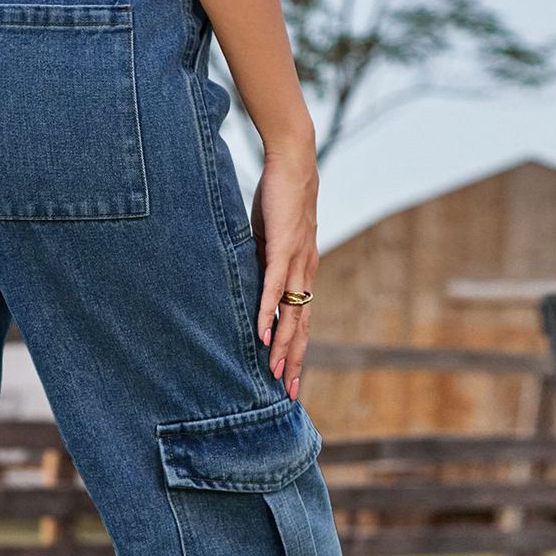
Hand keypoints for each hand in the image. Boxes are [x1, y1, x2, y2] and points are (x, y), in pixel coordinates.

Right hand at [251, 147, 318, 400]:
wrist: (294, 163)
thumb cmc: (280, 198)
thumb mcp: (269, 239)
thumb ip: (263, 263)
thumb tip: (250, 281)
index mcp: (302, 272)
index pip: (301, 319)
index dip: (297, 349)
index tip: (290, 378)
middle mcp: (305, 272)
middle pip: (302, 325)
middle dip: (295, 360)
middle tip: (289, 392)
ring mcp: (297, 262)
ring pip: (292, 313)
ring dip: (285, 345)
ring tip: (276, 372)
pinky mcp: (284, 248)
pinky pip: (275, 287)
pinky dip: (270, 311)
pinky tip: (265, 333)